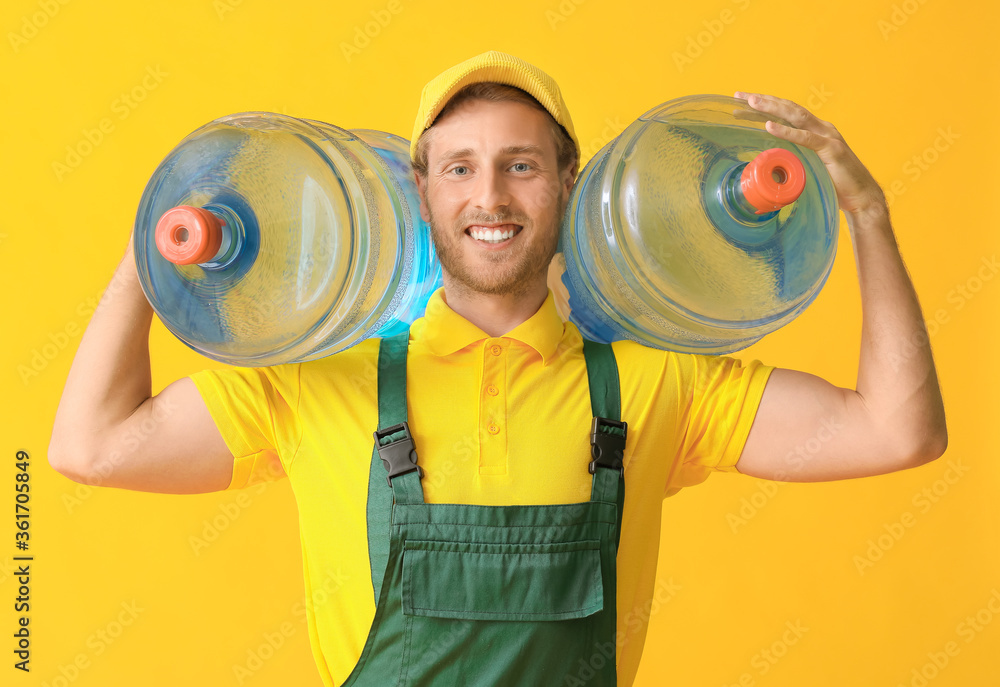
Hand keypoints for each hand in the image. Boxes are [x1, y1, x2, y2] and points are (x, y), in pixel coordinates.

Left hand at [734, 92, 886, 219]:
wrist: (861, 196)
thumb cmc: (834, 184)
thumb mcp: (808, 167)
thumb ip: (794, 159)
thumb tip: (771, 163)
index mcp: (816, 130)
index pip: (787, 113)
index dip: (765, 106)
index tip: (743, 102)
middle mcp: (822, 128)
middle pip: (788, 108)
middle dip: (763, 101)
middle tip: (739, 95)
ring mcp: (827, 136)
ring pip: (796, 116)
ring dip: (772, 108)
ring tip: (752, 103)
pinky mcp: (831, 149)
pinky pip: (805, 138)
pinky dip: (787, 131)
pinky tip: (769, 127)